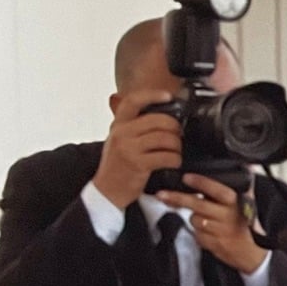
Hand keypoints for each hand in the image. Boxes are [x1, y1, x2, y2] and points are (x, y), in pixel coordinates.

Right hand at [92, 88, 183, 208]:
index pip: (133, 101)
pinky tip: (173, 162)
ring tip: (175, 151)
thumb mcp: (120, 140)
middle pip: (158, 120)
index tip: (168, 96)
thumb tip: (161, 116)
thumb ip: (134, 127)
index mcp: (118, 125)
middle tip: (178, 135)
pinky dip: (175, 159)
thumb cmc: (118, 165)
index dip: (152, 95)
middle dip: (175, 128)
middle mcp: (122, 133)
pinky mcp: (138, 163)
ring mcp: (129, 148)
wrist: (107, 190)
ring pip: (165, 138)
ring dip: (177, 146)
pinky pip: (167, 156)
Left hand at [153, 173, 268, 275]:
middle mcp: (228, 216)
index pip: (217, 190)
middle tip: (162, 194)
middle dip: (178, 198)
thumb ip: (239, 186)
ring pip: (195, 220)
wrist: (250, 251)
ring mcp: (221, 231)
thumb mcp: (245, 203)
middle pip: (198, 205)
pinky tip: (208, 232)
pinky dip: (199, 233)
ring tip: (204, 218)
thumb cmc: (243, 222)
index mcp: (235, 203)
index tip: (186, 177)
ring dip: (194, 218)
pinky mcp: (214, 244)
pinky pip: (197, 235)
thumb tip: (241, 168)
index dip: (201, 183)